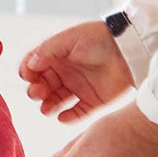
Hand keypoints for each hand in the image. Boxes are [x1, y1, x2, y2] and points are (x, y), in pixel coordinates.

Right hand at [20, 21, 134, 122]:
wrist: (130, 49)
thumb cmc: (100, 38)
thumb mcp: (70, 38)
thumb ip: (47, 50)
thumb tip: (31, 66)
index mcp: (57, 56)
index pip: (34, 66)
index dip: (28, 72)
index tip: (28, 76)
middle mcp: (66, 73)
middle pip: (42, 86)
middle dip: (35, 92)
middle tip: (38, 93)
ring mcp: (79, 88)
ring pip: (55, 102)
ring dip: (47, 107)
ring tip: (47, 109)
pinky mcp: (93, 101)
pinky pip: (76, 114)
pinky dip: (68, 118)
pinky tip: (63, 117)